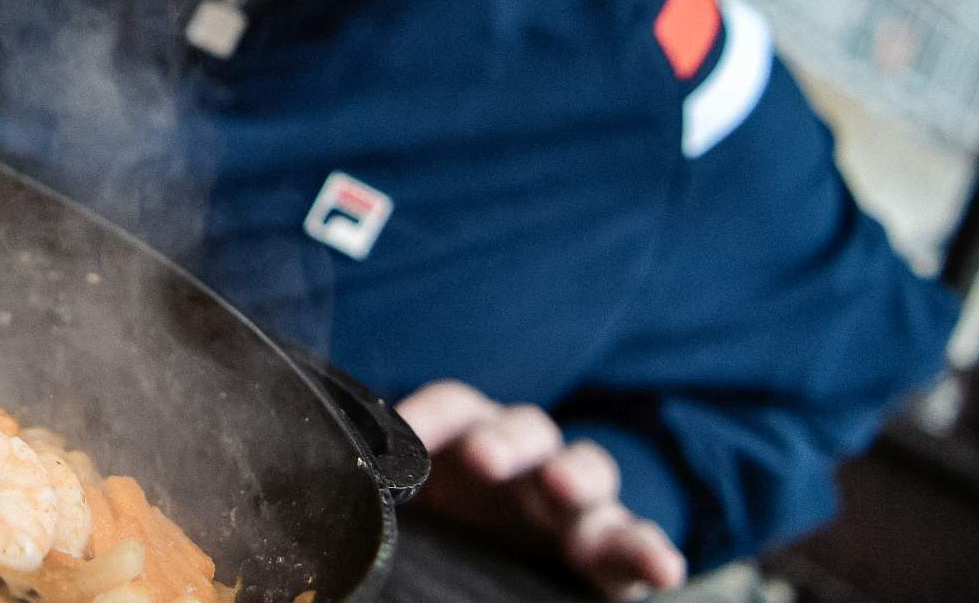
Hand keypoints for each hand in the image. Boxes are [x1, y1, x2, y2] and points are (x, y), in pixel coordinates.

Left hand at [397, 381, 686, 600]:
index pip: (452, 407)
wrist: (509, 571)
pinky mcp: (615, 553)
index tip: (401, 438)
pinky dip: (652, 550)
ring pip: (588, 469)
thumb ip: (382, 505)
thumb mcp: (418, 516)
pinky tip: (660, 568)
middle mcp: (526, 462)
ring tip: (565, 489)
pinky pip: (639, 541)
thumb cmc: (455, 533)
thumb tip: (318, 509)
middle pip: (524, 428)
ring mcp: (577, 503)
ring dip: (578, 475)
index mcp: (470, 441)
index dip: (427, 416)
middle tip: (486, 457)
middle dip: (505, 438)